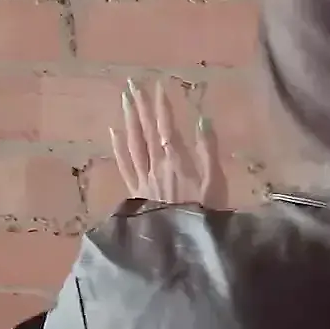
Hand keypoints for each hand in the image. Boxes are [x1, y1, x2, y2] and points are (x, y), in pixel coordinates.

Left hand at [110, 78, 228, 208]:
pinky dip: (119, 148)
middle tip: (132, 83)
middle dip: (140, 106)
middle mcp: (156, 165)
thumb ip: (208, 152)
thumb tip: (202, 120)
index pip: (166, 127)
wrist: (182, 245)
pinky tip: (114, 133)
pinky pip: (125, 166)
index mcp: (176, 162)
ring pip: (133, 144)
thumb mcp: (215, 184)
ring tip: (125, 100)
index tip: (157, 85)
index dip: (161, 106)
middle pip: (146, 131)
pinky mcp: (136, 192)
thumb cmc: (205, 215)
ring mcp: (143, 179)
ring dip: (129, 120)